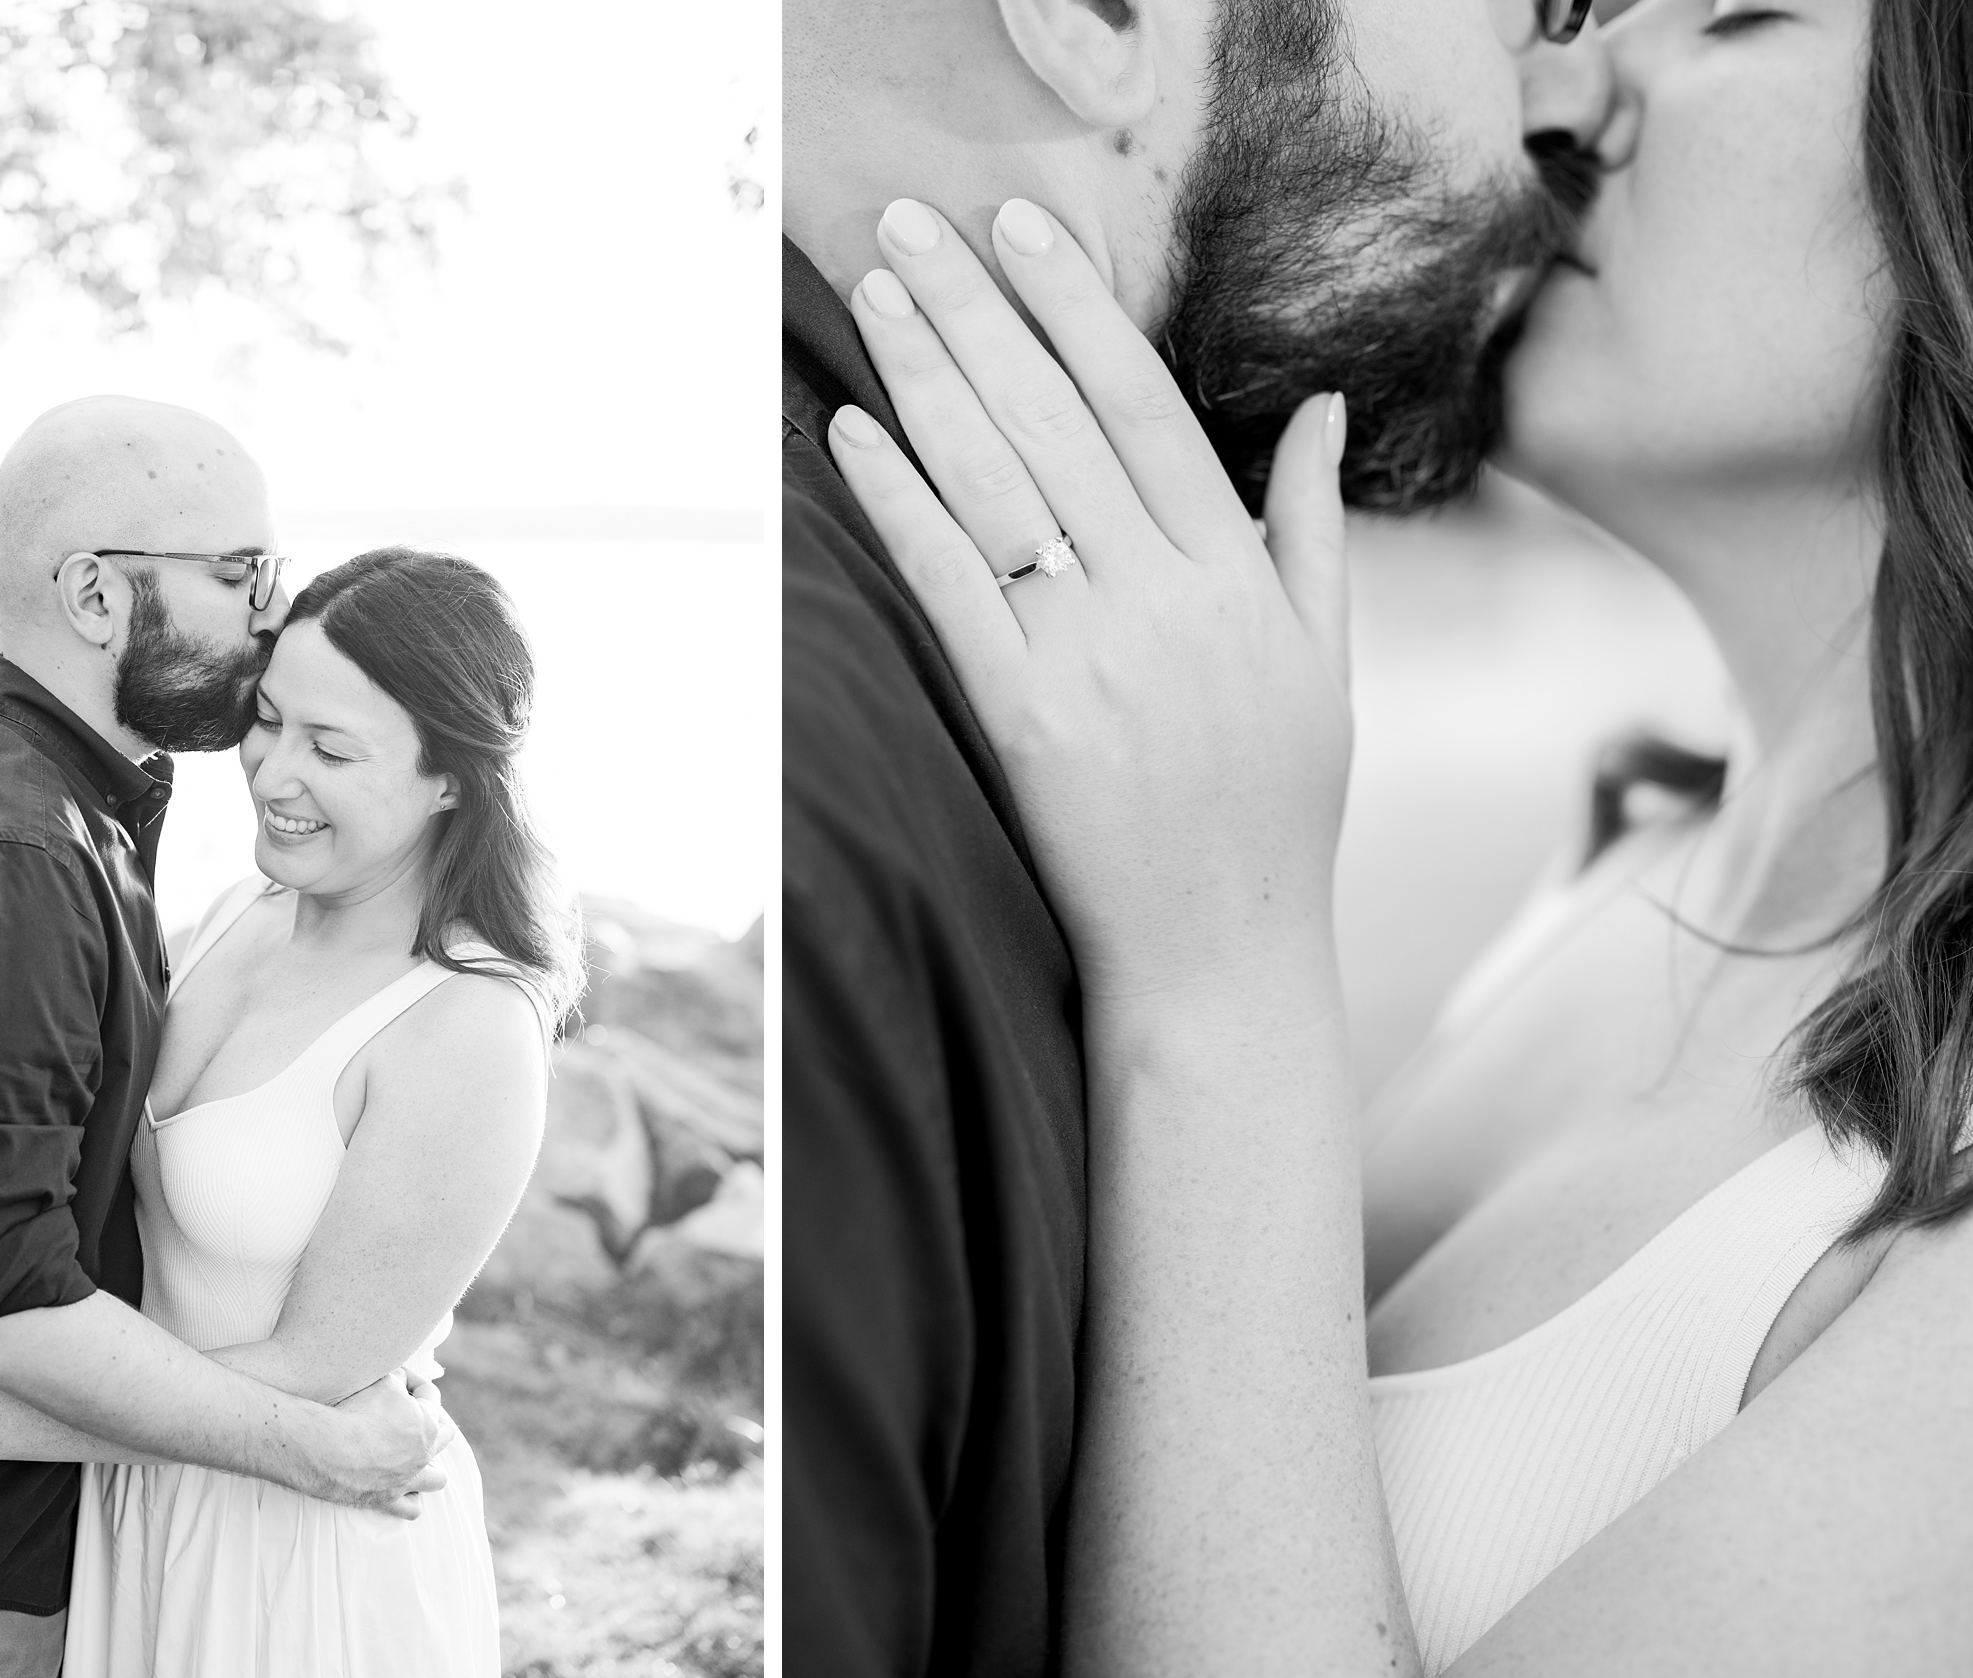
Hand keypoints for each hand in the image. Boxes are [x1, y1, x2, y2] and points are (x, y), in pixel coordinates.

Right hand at [309, 1371, 450, 1515]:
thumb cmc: (354, 1411)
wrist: (326, 1449)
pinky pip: (412, 1508)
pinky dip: (411, 1499)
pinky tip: (402, 1488)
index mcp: (427, 1422)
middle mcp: (424, 1453)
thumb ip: (397, 1379)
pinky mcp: (388, 1499)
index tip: (397, 1378)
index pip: (431, 1394)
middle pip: (444, 1434)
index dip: (413, 1380)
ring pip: (437, 1478)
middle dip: (431, 1418)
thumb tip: (401, 1379)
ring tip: (415, 1456)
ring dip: (431, 1466)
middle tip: (410, 1411)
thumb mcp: (381, 1381)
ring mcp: (408, 1479)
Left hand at [829, 197, 1353, 1010]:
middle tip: (908, 227)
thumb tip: (1321, 406)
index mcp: (1238, 572)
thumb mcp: (1323, 657)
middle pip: (1054, 420)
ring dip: (927, 379)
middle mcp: (1165, 596)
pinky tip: (855, 435)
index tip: (1023, 232)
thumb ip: (1312, 525)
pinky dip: (900, 505)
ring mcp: (1092, 654)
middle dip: (976, 312)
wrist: (1223, 948)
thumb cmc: (1273, 806)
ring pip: (998, 484)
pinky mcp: (1024, 717)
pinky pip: (952, 586)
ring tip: (875, 295)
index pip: (1145, 404)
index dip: (1077, 309)